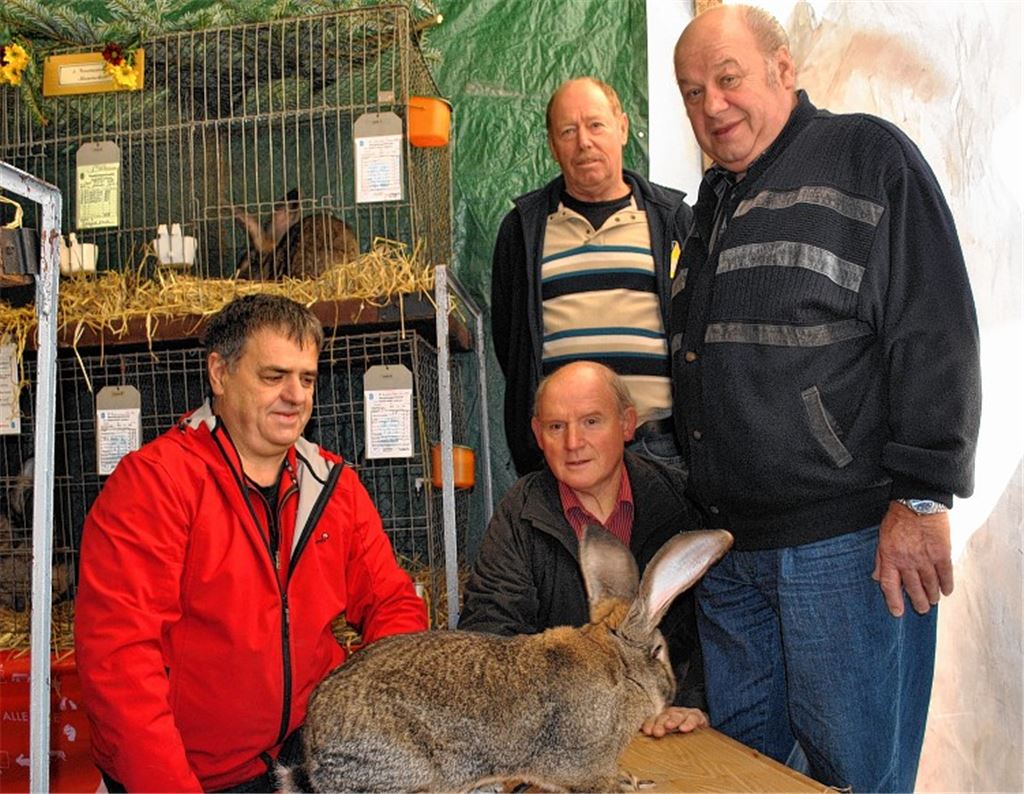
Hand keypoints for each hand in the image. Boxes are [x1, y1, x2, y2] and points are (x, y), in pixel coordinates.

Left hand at [640, 706, 707, 736]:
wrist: (701, 733)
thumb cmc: (680, 738)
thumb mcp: (668, 739)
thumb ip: (658, 739)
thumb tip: (643, 750)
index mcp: (662, 718)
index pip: (654, 720)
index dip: (650, 724)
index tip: (647, 731)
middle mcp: (672, 714)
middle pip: (664, 716)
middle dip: (659, 723)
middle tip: (657, 732)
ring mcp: (685, 714)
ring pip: (678, 715)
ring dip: (672, 720)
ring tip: (668, 726)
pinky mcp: (697, 716)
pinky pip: (693, 718)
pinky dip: (689, 722)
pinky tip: (684, 728)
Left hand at [872, 501, 953, 616]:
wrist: (918, 502)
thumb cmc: (897, 519)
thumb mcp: (881, 538)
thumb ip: (880, 559)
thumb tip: (876, 577)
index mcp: (890, 558)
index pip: (890, 586)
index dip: (894, 601)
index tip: (898, 612)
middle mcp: (907, 562)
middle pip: (913, 589)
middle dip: (918, 602)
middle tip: (922, 609)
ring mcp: (926, 559)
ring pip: (930, 584)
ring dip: (932, 595)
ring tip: (933, 601)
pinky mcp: (942, 554)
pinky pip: (945, 574)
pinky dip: (947, 584)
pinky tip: (947, 591)